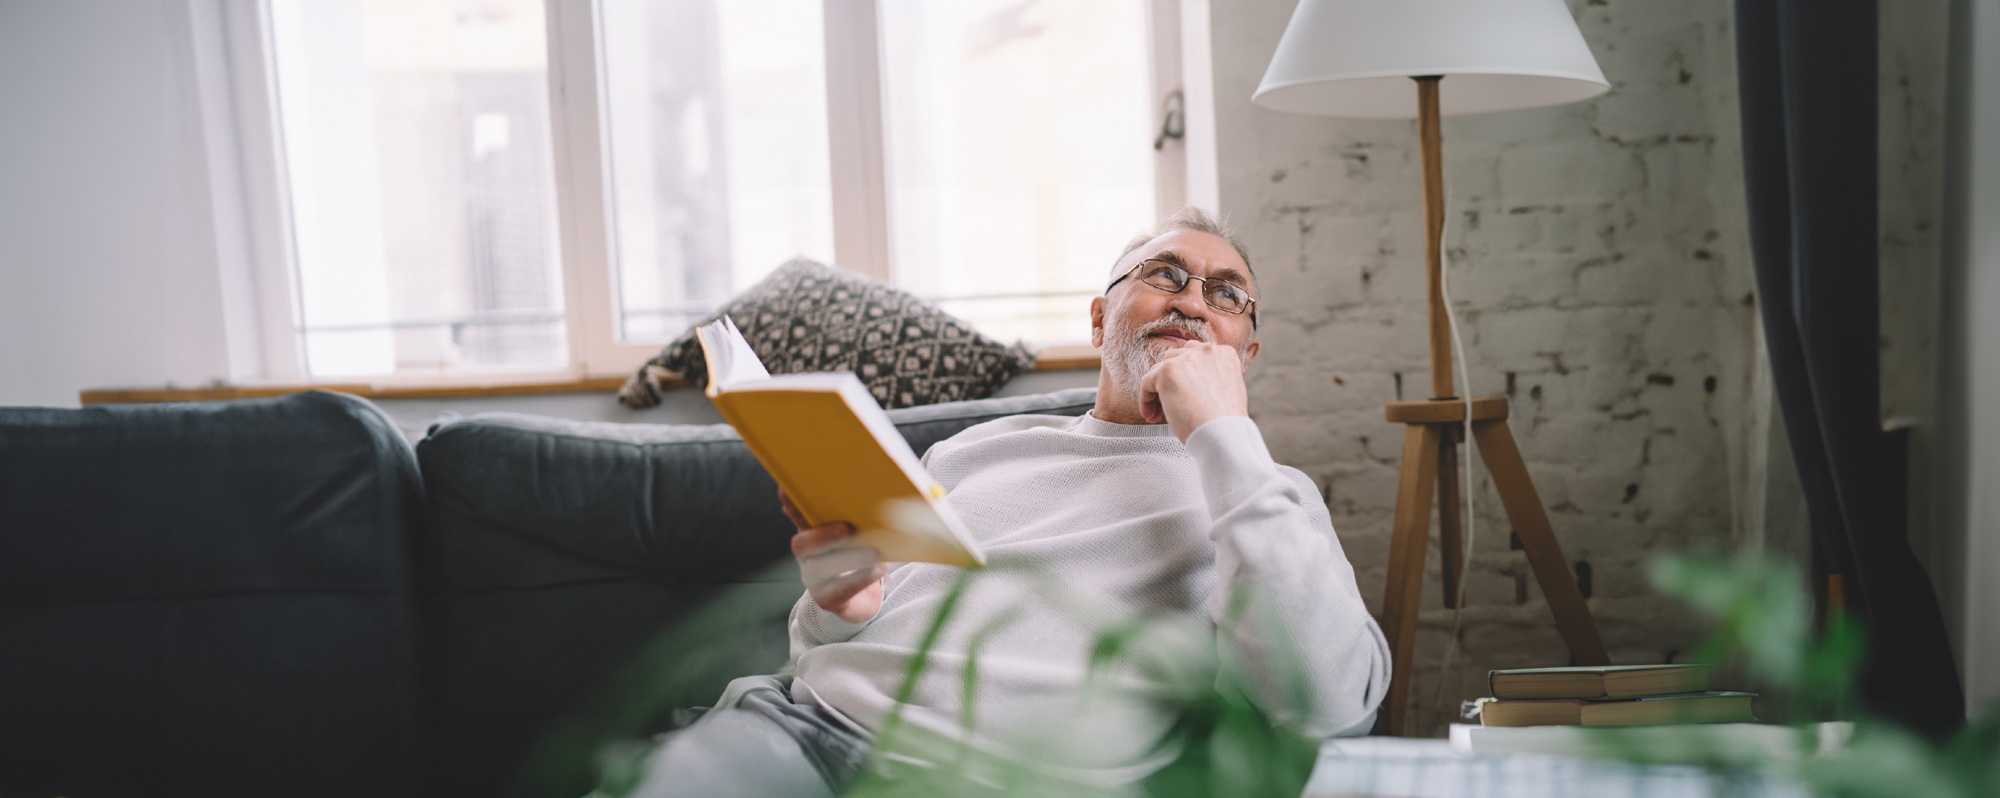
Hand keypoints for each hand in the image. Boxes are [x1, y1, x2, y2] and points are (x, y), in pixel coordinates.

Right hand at [781, 489, 887, 623]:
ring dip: (848, 559)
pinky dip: (862, 578)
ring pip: (820, 569)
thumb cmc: (857, 561)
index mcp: (810, 539)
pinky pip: (842, 589)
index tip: (787, 490)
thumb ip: (849, 520)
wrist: (860, 601)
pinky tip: (880, 568)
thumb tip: (861, 493)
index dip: (793, 507)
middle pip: (801, 546)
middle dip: (822, 535)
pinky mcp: (829, 601)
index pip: (798, 519)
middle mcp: (806, 559)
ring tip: (873, 553)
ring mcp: (814, 582)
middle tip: (848, 529)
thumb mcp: (852, 538)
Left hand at [1137, 342, 1249, 442]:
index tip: (1184, 396)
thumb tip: (1188, 382)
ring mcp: (1186, 358)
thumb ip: (1210, 378)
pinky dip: (1145, 399)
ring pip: (1159, 370)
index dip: (1186, 377)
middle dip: (1170, 381)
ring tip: (1160, 413)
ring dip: (1157, 390)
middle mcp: (1207, 350)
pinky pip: (1147, 382)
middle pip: (1175, 359)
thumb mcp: (1226, 391)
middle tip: (1170, 405)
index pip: (1195, 357)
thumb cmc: (1225, 423)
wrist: (1224, 435)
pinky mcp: (1167, 371)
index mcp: (1224, 353)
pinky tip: (1152, 416)